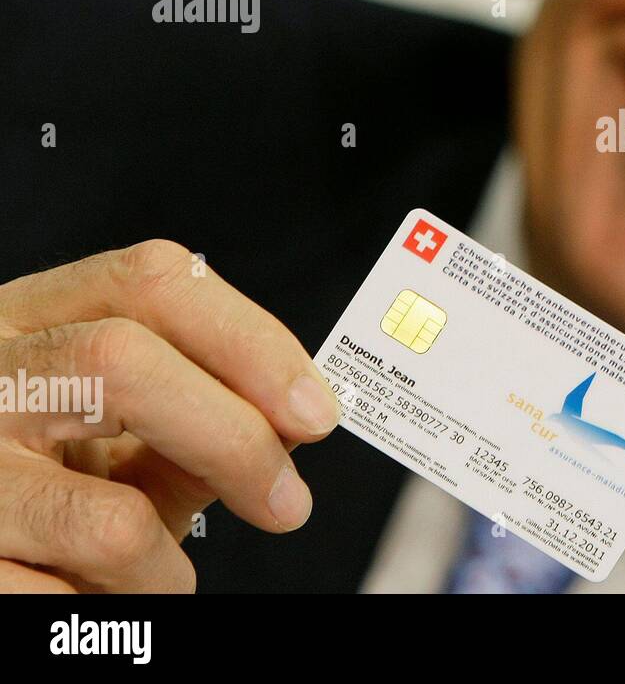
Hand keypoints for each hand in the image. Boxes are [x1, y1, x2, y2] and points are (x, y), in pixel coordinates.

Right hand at [0, 240, 339, 591]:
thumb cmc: (60, 481)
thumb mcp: (125, 432)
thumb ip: (205, 411)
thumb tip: (297, 420)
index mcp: (37, 318)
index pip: (152, 282)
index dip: (251, 340)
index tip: (315, 409)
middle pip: (122, 364)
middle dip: (235, 440)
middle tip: (288, 503)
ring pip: (108, 519)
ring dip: (163, 567)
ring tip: (156, 574)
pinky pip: (64, 602)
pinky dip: (109, 613)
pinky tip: (86, 595)